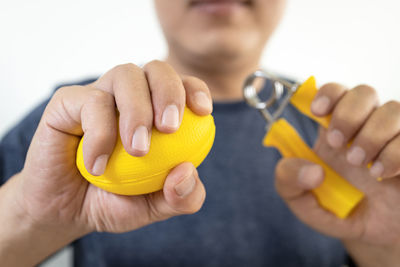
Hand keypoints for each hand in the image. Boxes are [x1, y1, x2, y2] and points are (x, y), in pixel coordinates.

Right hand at [0, 61, 211, 264]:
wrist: (66, 210)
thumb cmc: (115, 200)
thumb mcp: (155, 206)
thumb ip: (182, 197)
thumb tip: (188, 171)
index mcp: (156, 111)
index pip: (183, 85)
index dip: (195, 89)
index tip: (203, 112)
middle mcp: (131, 96)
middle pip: (157, 69)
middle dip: (169, 92)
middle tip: (170, 128)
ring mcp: (100, 95)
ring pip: (125, 75)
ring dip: (136, 111)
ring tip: (137, 151)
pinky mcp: (68, 102)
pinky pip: (90, 101)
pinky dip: (100, 133)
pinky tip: (97, 166)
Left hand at [275, 83, 399, 265]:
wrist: (374, 234)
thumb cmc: (339, 210)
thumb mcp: (302, 202)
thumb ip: (288, 182)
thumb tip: (311, 170)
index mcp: (335, 130)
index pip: (335, 92)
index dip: (328, 93)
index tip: (318, 111)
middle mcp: (366, 127)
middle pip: (364, 92)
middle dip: (348, 113)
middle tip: (337, 143)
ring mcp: (394, 137)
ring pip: (392, 109)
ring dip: (372, 135)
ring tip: (361, 164)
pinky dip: (395, 153)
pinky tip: (381, 173)